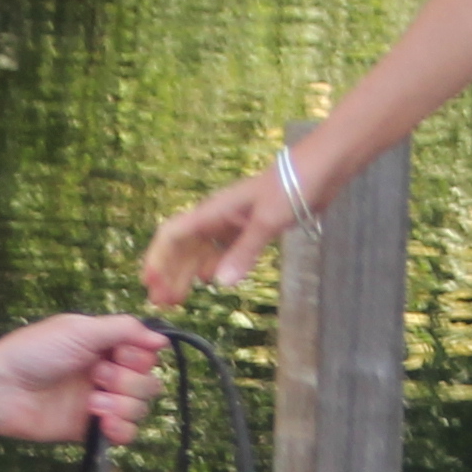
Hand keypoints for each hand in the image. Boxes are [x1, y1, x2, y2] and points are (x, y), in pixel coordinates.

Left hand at [0, 314, 165, 447]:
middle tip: (97, 376)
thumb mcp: (80, 330)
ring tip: (91, 403)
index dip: (139, 357)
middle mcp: (108, 373)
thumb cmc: (35, 352)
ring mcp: (102, 402)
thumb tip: (162, 339)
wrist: (2, 389)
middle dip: (128, 381)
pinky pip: (126, 434)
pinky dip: (120, 429)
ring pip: (140, 409)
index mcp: (106, 346)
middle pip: (149, 383)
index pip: (147, 354)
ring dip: (122, 405)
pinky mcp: (92, 428)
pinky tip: (101, 422)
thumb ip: (123, 330)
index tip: (118, 355)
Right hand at [143, 164, 302, 304]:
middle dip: (170, 274)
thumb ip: (243, 252)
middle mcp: (217, 216)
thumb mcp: (267, 220)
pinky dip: (213, 266)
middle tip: (161, 303)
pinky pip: (223, 250)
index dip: (158, 258)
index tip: (149, 283)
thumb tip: (218, 283)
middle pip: (183, 248)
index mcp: (213, 211)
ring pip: (201, 251)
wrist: (321, 167)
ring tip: (179, 299)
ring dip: (188, 274)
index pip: (173, 235)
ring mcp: (234, 222)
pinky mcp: (251, 227)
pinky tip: (211, 280)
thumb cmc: (291, 185)